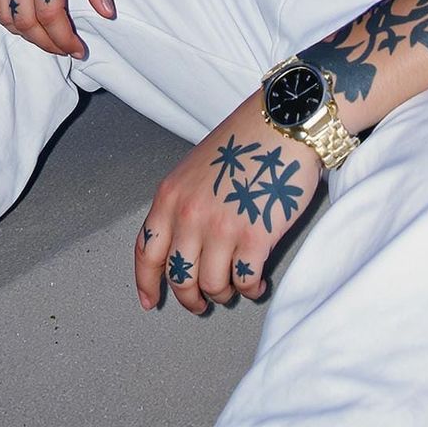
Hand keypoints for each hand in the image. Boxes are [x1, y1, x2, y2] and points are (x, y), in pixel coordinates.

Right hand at [0, 0, 114, 57]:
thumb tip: (106, 14)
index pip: (50, 15)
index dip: (65, 39)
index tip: (79, 49)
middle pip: (24, 22)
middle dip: (46, 42)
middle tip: (64, 46)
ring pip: (2, 15)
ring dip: (24, 31)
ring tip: (45, 32)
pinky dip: (0, 13)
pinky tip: (19, 12)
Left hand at [135, 88, 322, 313]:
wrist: (281, 124)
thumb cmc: (244, 142)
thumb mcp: (195, 170)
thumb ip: (182, 206)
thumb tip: (183, 247)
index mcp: (171, 196)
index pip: (146, 251)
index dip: (146, 282)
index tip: (149, 300)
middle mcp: (190, 215)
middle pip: (179, 277)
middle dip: (190, 298)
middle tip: (201, 303)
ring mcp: (221, 228)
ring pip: (212, 286)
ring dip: (224, 293)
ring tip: (236, 285)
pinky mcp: (254, 237)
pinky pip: (245, 282)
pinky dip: (251, 289)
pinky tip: (257, 281)